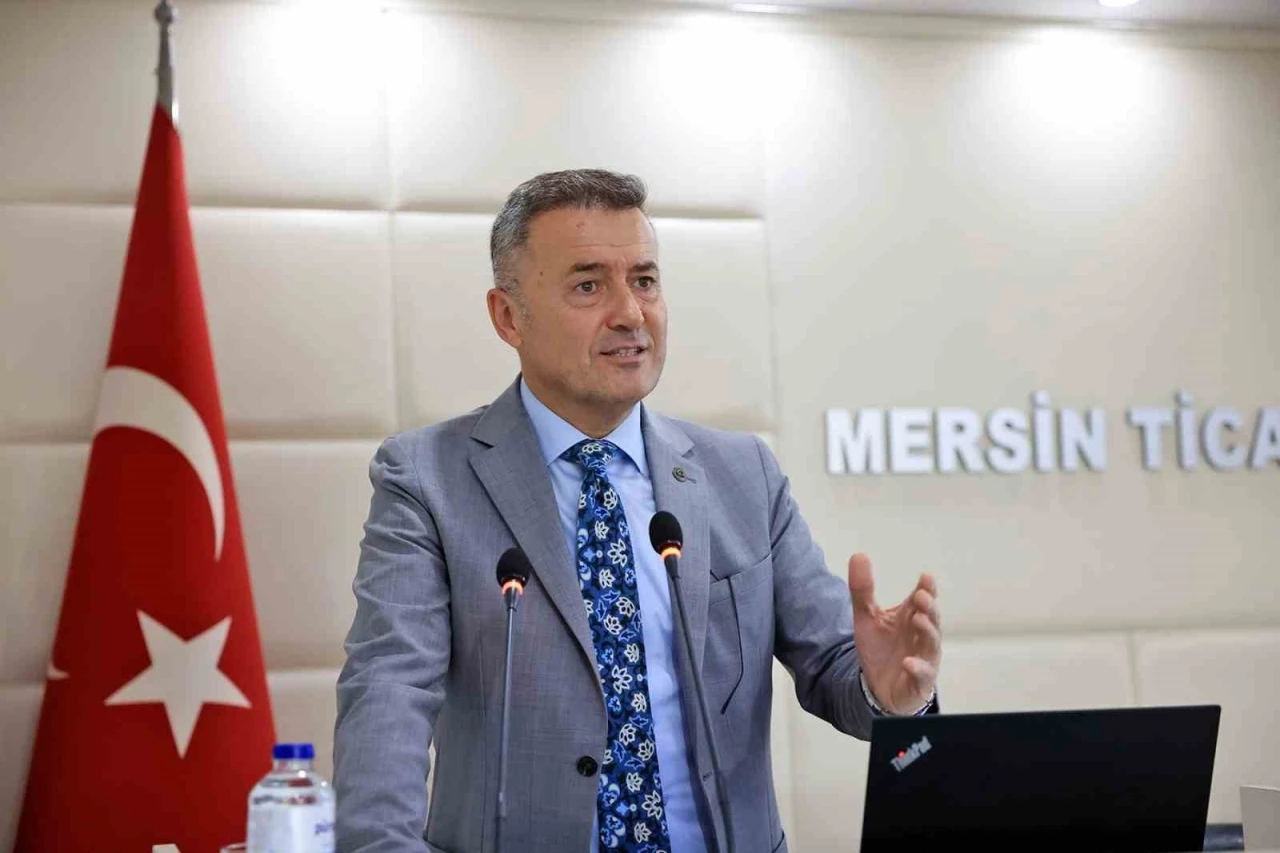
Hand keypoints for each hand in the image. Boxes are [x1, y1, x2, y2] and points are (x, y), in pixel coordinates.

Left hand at [847, 553, 940, 714]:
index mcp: (911, 617)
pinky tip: (908, 662)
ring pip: (932, 644)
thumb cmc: (880, 648)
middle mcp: (922, 636)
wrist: (878, 686)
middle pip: (931, 619)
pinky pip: (923, 675)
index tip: (925, 577)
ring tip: (918, 620)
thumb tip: (858, 554)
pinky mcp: (919, 681)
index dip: (927, 589)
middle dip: (929, 608)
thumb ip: (862, 589)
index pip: (923, 600)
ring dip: (928, 632)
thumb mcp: (866, 617)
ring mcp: (924, 658)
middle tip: (921, 596)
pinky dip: (918, 668)